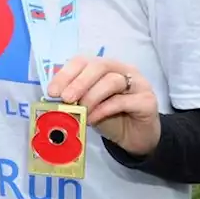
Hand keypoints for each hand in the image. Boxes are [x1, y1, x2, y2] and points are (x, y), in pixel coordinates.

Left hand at [46, 56, 160, 156]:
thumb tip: (54, 98)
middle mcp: (123, 70)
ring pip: (112, 81)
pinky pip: (122, 101)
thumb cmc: (109, 117)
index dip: (66, 74)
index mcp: (105, 66)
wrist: (135, 138)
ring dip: (91, 97)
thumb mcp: (87, 105)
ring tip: (81, 111)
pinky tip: (92, 119)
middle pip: (99, 66)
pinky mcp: (147, 101)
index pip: (83, 61)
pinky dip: (103, 110)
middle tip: (66, 99)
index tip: (52, 92)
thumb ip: (75, 98)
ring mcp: (138, 83)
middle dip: (78, 82)